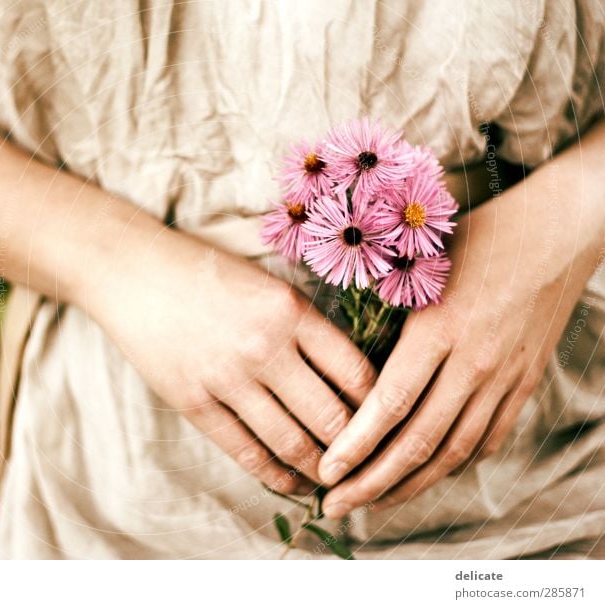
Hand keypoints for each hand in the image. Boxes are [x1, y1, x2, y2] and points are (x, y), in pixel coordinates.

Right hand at [90, 225, 376, 494]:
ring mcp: (226, 377)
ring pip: (292, 442)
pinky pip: (245, 451)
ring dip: (319, 470)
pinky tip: (291, 483)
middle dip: (356, 450)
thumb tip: (352, 382)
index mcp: (291, 310)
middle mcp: (265, 346)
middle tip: (368, 465)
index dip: (380, 408)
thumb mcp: (268, 286)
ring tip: (333, 481)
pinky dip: (275, 476)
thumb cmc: (208, 273)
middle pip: (332, 417)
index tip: (385, 425)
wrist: (133, 270)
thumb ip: (308, 328)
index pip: (357, 374)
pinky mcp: (193, 401)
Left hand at [316, 153, 604, 517]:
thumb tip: (340, 354)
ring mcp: (504, 376)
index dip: (356, 444)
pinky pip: (490, 437)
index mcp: (439, 328)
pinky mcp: (525, 381)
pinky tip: (430, 474)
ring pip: (454, 449)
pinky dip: (457, 463)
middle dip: (373, 480)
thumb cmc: (480, 236)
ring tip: (376, 500)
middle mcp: (473, 361)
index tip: (326, 471)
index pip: (391, 403)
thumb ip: (387, 310)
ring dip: (412, 483)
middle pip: (419, 440)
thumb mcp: (424, 264)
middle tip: (337, 504)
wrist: (560, 230)